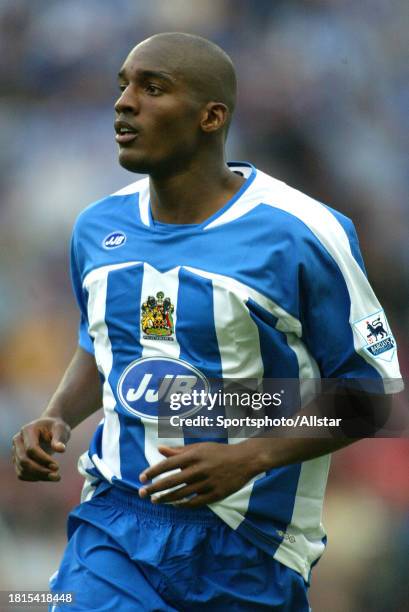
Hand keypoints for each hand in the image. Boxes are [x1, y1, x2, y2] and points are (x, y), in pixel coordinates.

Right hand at [12, 417, 70, 481]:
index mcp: (27, 430)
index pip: (31, 449)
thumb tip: (61, 449)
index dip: (43, 459)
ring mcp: (16, 451)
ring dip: (38, 476)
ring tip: (56, 477)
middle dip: (40, 471)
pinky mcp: (17, 460)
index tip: (57, 466)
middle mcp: (18, 441)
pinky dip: (34, 478)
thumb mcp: (61, 429)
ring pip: (22, 469)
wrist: (49, 427)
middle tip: (57, 476)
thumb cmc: (55, 427)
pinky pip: (21, 474)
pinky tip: (47, 477)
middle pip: (24, 460)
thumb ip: (59, 439)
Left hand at [138, 442, 255, 507]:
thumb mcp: (199, 447)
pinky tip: (175, 505)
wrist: (244, 460)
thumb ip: (178, 450)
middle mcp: (199, 469)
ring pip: (181, 494)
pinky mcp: (215, 494)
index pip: (168, 465)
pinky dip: (183, 505)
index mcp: (194, 455)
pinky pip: (195, 503)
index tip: (142, 478)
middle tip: (142, 493)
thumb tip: (159, 449)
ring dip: (166, 499)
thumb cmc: (218, 452)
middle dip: (154, 488)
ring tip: (155, 501)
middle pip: (171, 481)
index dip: (153, 472)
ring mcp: (208, 483)